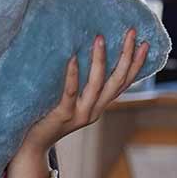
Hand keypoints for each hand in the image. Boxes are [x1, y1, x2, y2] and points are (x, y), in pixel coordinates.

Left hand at [21, 29, 150, 153]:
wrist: (33, 145)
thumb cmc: (48, 117)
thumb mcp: (71, 102)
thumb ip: (80, 85)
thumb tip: (81, 50)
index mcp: (99, 106)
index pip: (123, 83)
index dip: (135, 64)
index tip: (144, 43)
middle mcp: (94, 111)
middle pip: (116, 81)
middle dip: (126, 56)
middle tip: (131, 32)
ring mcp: (80, 114)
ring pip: (96, 85)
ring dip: (100, 60)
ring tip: (100, 38)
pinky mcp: (62, 115)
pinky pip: (70, 93)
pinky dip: (72, 75)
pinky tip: (73, 58)